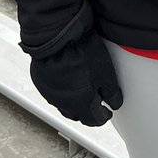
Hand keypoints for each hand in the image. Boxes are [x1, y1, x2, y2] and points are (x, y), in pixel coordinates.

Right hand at [25, 9, 122, 126]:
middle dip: (88, 111)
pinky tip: (67, 78)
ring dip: (74, 101)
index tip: (107, 112)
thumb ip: (111, 92)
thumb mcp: (106, 73)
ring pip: (64, 104)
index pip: (94, 120)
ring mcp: (51, 93)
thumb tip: (115, 103)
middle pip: (78, 114)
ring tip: (81, 90)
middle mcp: (64, 104)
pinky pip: (53, 90)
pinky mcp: (42, 81)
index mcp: (82, 105)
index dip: (103, 116)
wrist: (58, 36)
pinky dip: (62, 88)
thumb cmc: (82, 53)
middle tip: (95, 101)